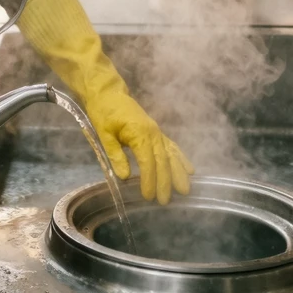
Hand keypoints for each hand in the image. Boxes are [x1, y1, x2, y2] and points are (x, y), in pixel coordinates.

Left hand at [83, 87, 194, 203]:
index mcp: (139, 133)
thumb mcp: (104, 133)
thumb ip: (115, 154)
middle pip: (162, 160)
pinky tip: (189, 169)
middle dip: (165, 182)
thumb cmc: (103, 112)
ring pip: (171, 154)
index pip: (147, 161)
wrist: (108, 92)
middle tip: (165, 201)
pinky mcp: (156, 131)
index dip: (149, 180)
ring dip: (178, 173)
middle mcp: (152, 133)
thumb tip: (124, 177)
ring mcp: (157, 131)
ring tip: (185, 190)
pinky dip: (181, 158)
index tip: (149, 196)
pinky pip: (171, 146)